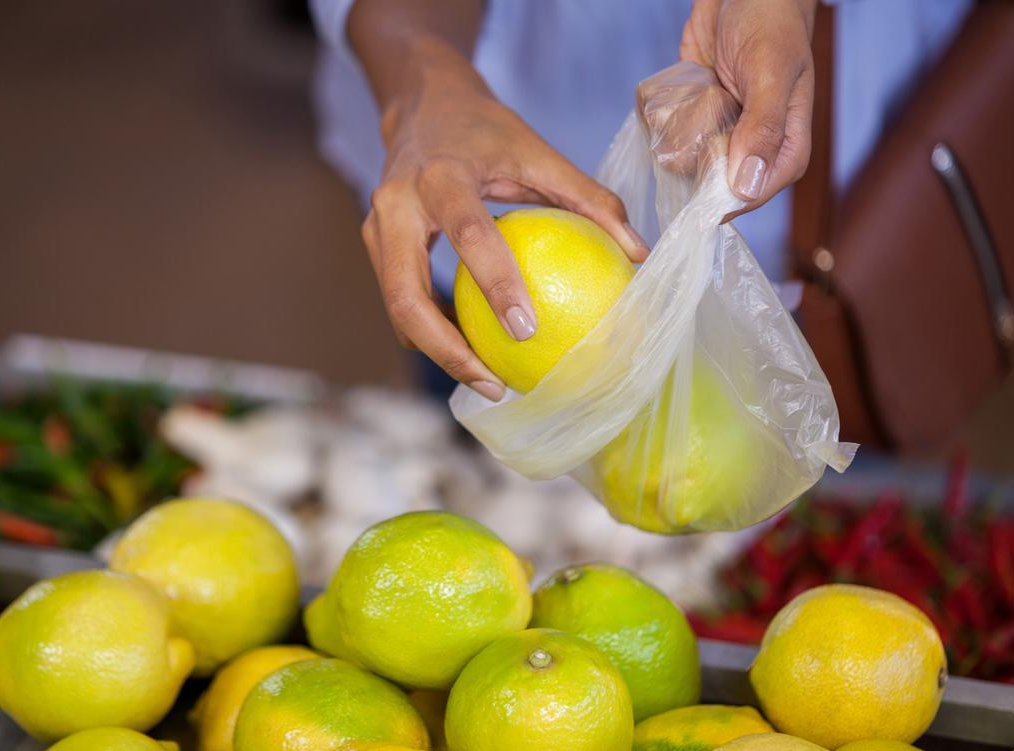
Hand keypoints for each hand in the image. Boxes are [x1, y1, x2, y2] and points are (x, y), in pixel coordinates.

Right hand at [360, 40, 649, 400]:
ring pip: (397, 308)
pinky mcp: (375, 245)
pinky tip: (472, 352)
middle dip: (447, 351)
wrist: (421, 102)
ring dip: (438, 351)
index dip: (496, 286)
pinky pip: (401, 299)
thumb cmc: (486, 130)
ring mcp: (375, 228)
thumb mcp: (537, 151)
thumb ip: (588, 198)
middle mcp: (396, 205)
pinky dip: (433, 330)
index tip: (527, 332)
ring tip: (486, 381)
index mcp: (440, 176)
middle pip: (406, 296)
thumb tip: (638, 253)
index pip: (468, 236)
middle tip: (494, 386)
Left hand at [674, 0, 817, 213]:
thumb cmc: (769, 23)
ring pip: (695, 169)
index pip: (757, 192)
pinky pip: (678, 143)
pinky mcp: (700, 120)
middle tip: (687, 145)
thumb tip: (749, 184)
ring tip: (683, 119)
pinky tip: (670, 113)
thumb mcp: (769, 72)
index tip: (698, 198)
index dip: (728, 201)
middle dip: (698, 176)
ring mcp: (725, 135)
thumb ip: (763, 126)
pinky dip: (669, 134)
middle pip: (721, 187)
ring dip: (679, 154)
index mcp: (786, 144)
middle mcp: (754, 146)